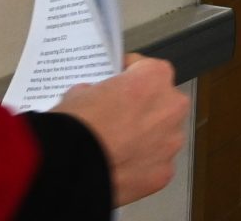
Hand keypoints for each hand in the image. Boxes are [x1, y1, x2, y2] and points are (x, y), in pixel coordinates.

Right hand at [55, 55, 187, 203]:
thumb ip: (97, 91)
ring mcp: (171, 141)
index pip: (147, 68)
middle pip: (162, 102)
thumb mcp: (79, 93)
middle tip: (119, 117)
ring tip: (118, 146)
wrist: (69, 167)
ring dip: (146, 138)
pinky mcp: (163, 172)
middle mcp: (171, 107)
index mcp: (154, 78)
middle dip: (143, 108)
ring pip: (163, 135)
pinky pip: (155, 164)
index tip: (120, 80)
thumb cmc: (75, 126)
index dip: (130, 74)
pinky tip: (120, 166)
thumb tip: (94, 98)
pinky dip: (141, 165)